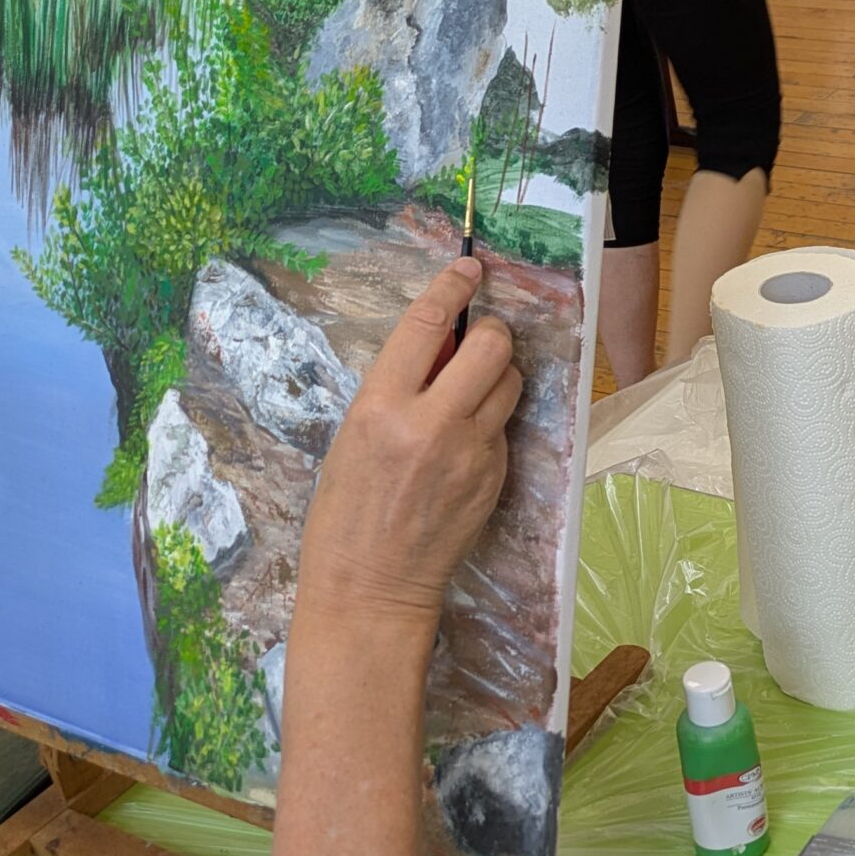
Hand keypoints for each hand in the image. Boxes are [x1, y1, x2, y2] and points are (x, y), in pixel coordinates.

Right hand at [296, 257, 521, 626]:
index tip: (469, 268)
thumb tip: (438, 348)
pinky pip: (505, 429)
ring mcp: (471, 453)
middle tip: (480, 339)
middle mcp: (432, 424)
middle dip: (491, 332)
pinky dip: (492, 423)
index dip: (452, 287)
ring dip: (498, 375)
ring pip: (510, 383)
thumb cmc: (344, 513)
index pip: (427, 324)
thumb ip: (395, 390)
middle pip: (491, 346)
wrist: (371, 587)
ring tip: (471, 393)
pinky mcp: (495, 478)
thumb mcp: (353, 438)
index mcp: (381, 408)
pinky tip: (465, 445)